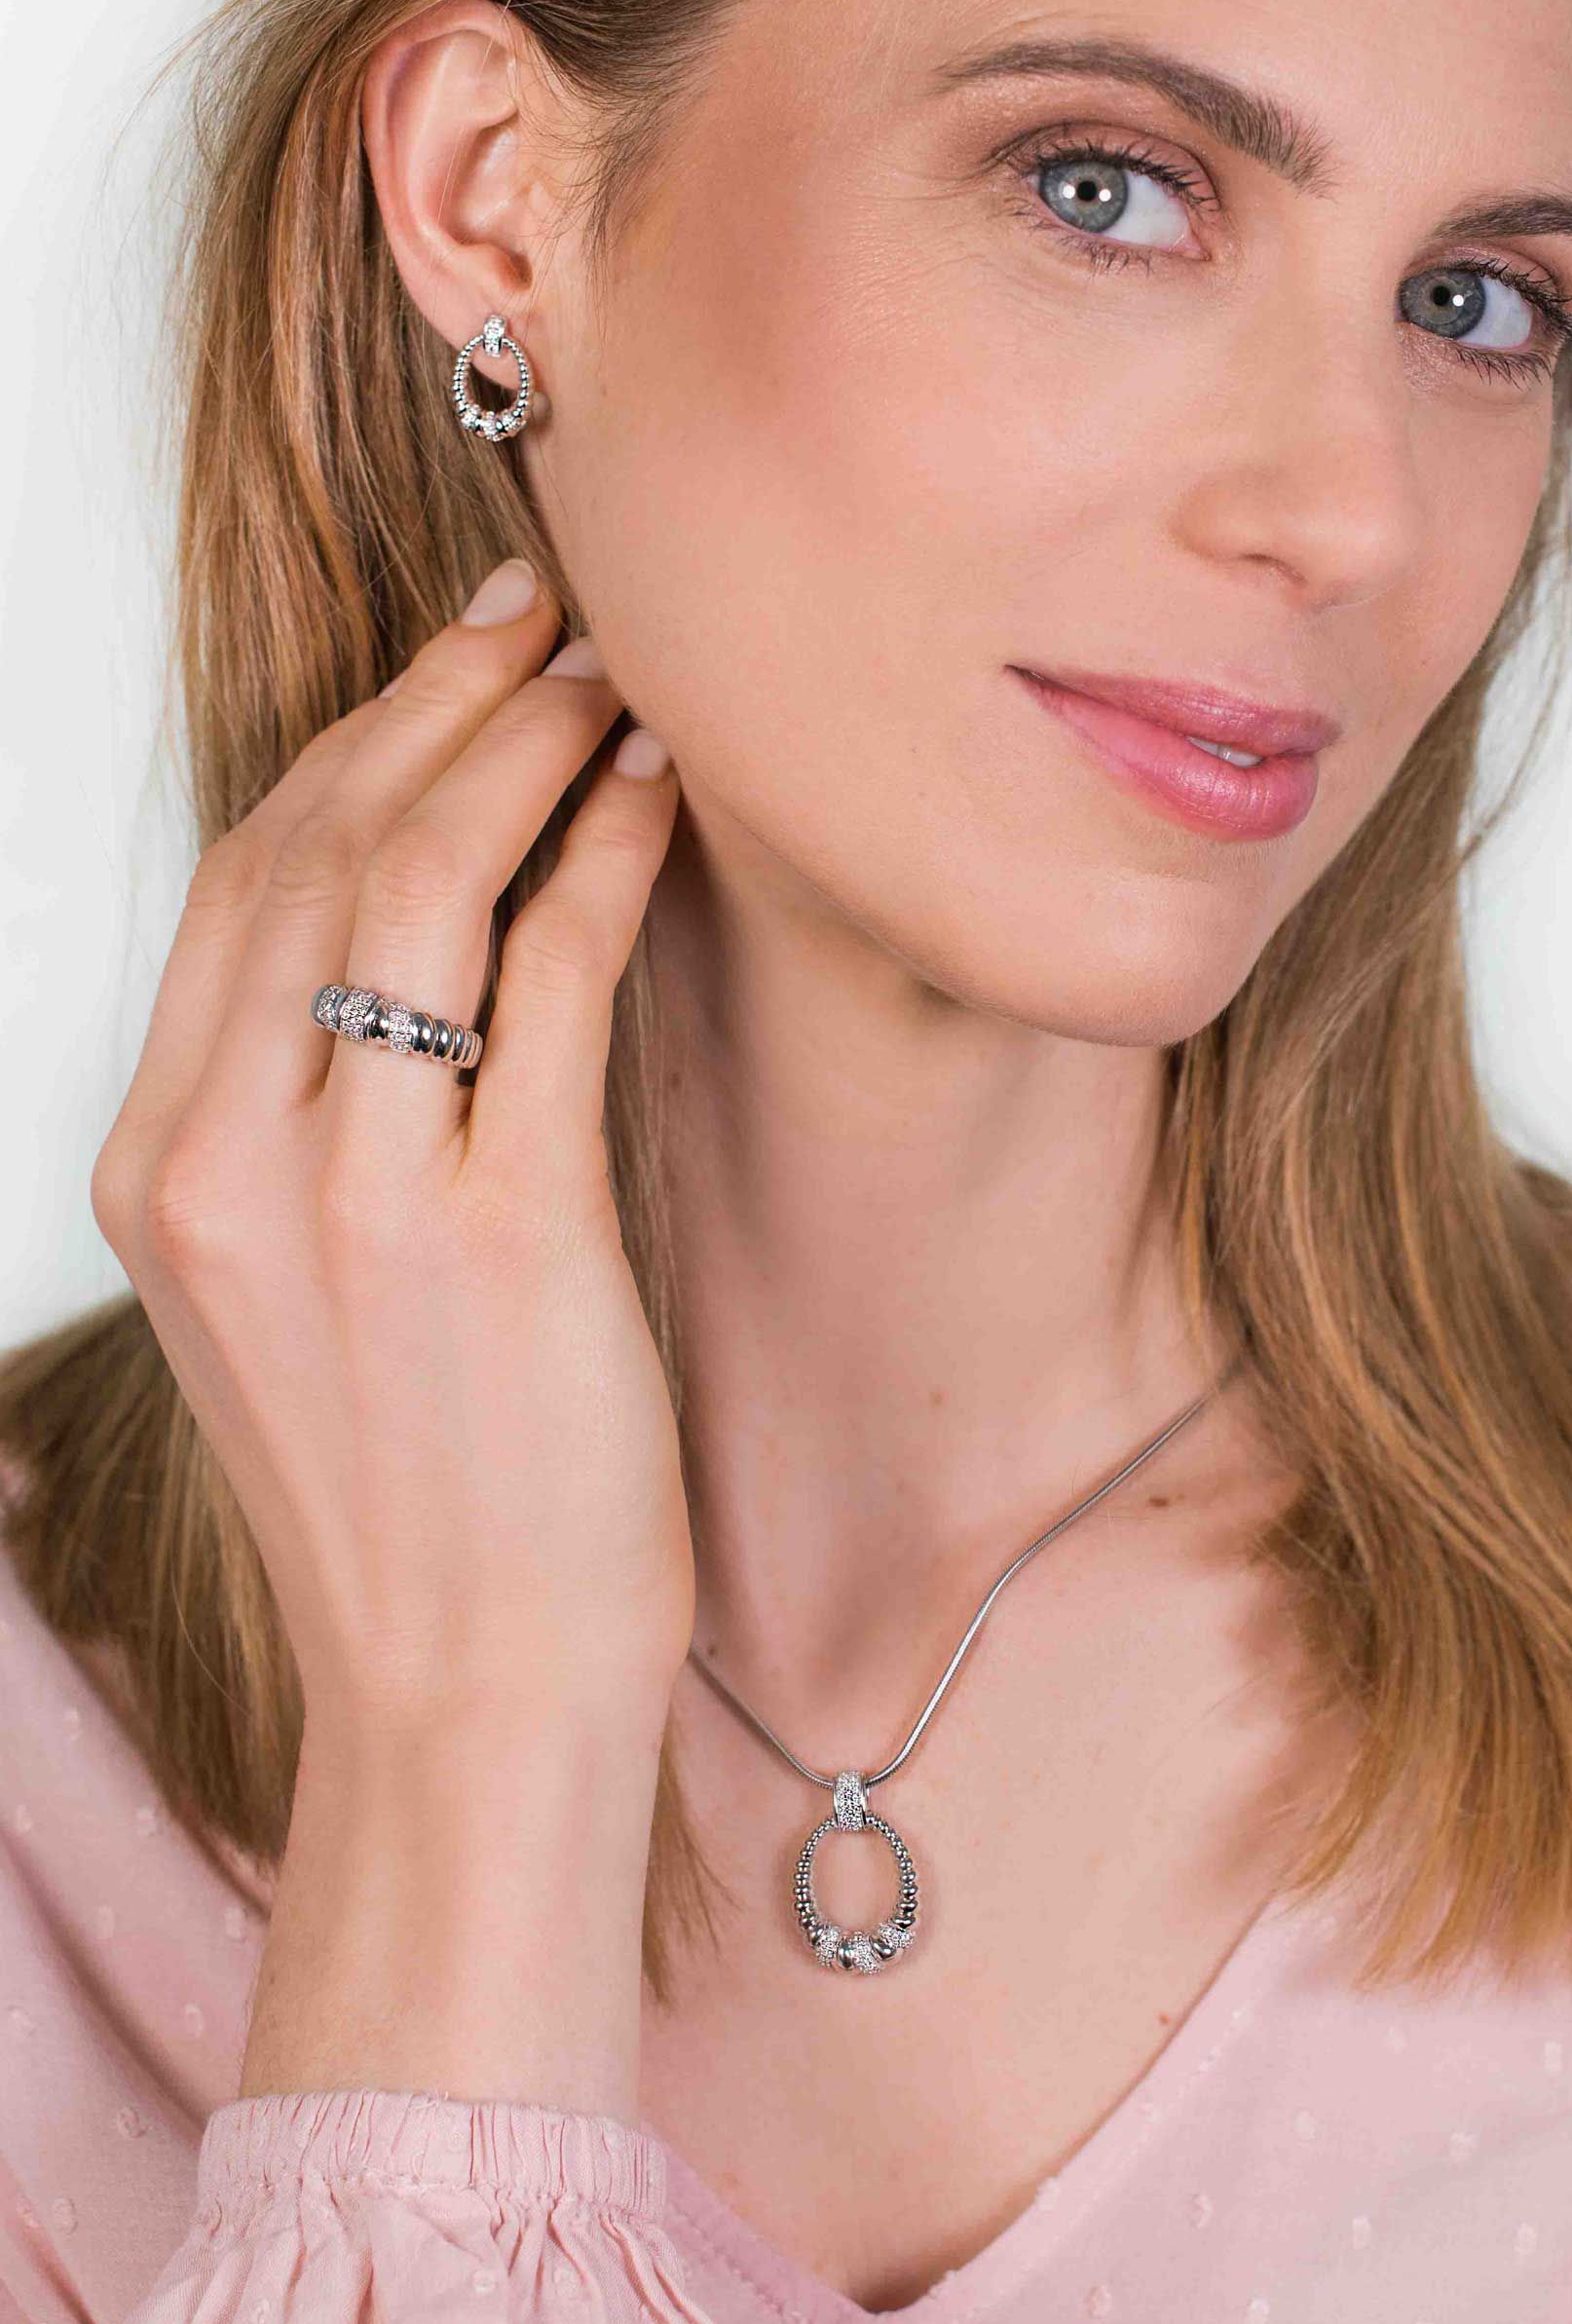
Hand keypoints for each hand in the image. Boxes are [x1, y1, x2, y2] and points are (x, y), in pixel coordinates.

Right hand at [89, 557, 693, 1750]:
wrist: (464, 1701)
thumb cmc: (415, 1498)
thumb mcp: (295, 1295)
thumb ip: (312, 1120)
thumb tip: (412, 929)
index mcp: (160, 1173)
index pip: (241, 888)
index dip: (349, 744)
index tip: (444, 666)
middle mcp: (226, 1167)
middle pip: (318, 852)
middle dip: (436, 708)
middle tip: (539, 623)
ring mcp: (354, 1201)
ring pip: (422, 885)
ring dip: (525, 751)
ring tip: (610, 678)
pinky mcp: (500, 1232)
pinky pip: (553, 978)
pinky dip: (607, 859)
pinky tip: (660, 797)